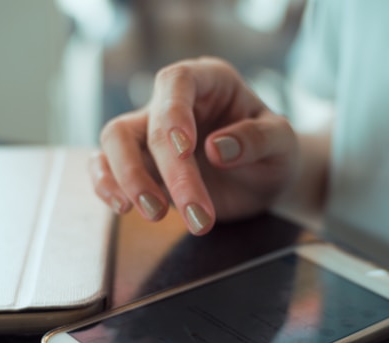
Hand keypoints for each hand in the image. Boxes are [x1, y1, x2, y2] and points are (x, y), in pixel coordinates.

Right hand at [90, 57, 298, 234]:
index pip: (177, 81)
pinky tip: (123, 208)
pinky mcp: (139, 164)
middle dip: (166, 172)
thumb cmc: (273, 152)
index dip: (173, 112)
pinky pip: (105, 166)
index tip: (185, 148)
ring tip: (156, 214)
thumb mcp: (283, 143)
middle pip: (146, 125)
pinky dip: (106, 185)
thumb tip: (216, 148)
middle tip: (197, 214)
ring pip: (114, 142)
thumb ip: (257, 139)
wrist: (263, 181)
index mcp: (209, 81)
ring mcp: (150, 132)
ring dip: (130, 180)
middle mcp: (173, 102)